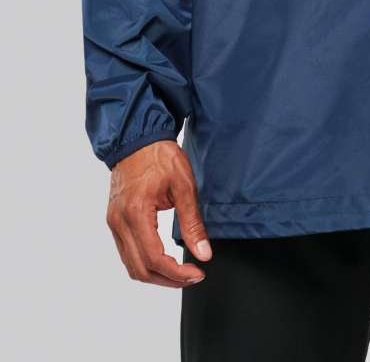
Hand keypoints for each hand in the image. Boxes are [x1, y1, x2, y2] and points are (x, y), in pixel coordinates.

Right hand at [106, 140, 212, 286]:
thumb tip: (204, 253)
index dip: (177, 273)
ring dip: (156, 275)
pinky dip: (145, 263)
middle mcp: (119, 222)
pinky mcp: (114, 221)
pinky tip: (164, 259)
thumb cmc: (160, 156)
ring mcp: (114, 223)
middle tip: (192, 276)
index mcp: (136, 212)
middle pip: (140, 269)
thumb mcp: (184, 185)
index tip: (197, 273)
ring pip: (131, 265)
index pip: (154, 258)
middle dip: (167, 279)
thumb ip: (192, 222)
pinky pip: (127, 253)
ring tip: (180, 272)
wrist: (137, 139)